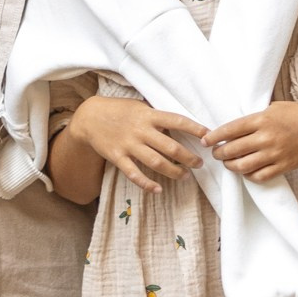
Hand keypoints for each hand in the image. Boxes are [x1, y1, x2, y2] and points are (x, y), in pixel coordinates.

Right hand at [67, 95, 208, 189]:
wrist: (89, 117)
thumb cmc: (118, 110)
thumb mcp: (139, 106)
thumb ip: (157, 115)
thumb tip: (180, 124)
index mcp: (148, 114)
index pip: (177, 120)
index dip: (195, 128)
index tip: (209, 136)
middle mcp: (140, 130)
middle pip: (170, 147)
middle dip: (188, 157)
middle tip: (200, 163)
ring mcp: (128, 144)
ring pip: (156, 162)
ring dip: (174, 172)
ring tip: (185, 176)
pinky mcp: (117, 157)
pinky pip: (134, 174)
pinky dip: (147, 184)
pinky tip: (158, 190)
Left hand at [209, 102, 297, 179]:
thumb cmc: (297, 114)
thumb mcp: (274, 108)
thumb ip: (255, 117)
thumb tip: (235, 128)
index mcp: (262, 119)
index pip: (231, 129)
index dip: (214, 136)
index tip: (205, 141)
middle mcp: (266, 137)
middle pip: (233, 150)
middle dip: (219, 153)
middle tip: (215, 153)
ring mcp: (275, 153)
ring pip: (244, 166)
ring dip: (231, 166)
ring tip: (228, 163)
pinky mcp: (283, 166)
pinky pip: (260, 176)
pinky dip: (249, 175)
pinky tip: (246, 171)